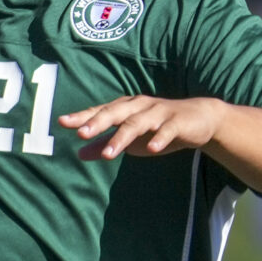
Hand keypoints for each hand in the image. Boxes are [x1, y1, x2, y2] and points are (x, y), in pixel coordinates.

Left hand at [60, 95, 228, 160]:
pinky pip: (167, 130)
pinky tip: (152, 149)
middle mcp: (139, 106)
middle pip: (116, 113)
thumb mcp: (130, 140)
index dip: (82, 117)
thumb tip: (79, 152)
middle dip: (98, 122)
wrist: (198, 120)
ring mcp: (159, 113)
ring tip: (109, 154)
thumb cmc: (157, 128)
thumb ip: (105, 144)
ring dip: (123, 137)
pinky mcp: (178, 122)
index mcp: (125, 108)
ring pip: (138, 123)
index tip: (63, 123)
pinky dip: (159, 139)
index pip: (100, 111)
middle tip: (82, 133)